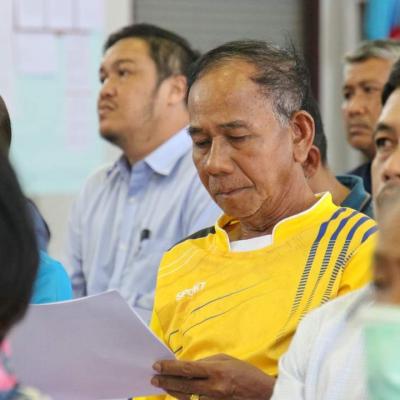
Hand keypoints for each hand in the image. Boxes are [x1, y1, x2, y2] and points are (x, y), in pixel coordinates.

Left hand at [151, 354, 274, 399]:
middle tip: (154, 378)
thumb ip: (207, 362)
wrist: (263, 394)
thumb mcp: (226, 360)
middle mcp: (213, 388)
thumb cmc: (245, 373)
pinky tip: (177, 395)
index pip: (186, 369)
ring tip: (162, 386)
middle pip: (183, 386)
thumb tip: (189, 364)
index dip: (169, 368)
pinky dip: (185, 399)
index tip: (158, 365)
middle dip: (166, 381)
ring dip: (172, 392)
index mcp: (216, 371)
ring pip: (186, 398)